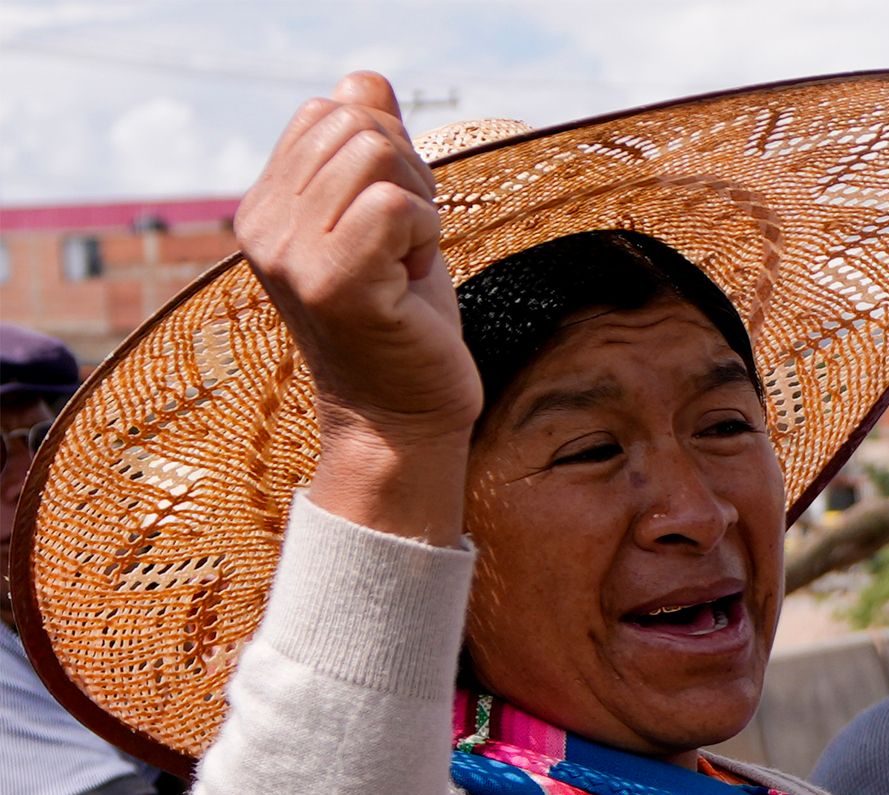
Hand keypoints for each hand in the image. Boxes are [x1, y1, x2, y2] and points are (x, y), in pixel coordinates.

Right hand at [241, 75, 478, 538]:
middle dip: (410, 176)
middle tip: (409, 246)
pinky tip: (413, 282)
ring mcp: (291, 254)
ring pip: (378, 155)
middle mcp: (262, 224)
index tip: (396, 224)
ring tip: (407, 265)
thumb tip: (365, 79)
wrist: (402, 422)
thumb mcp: (391, 224)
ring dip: (421, 208)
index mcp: (266, 206)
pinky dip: (427, 236)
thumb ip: (374, 150)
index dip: (388, 155)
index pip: (329, 112)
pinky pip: (396, 205)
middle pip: (357, 125)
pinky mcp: (332, 283)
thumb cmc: (404, 324)